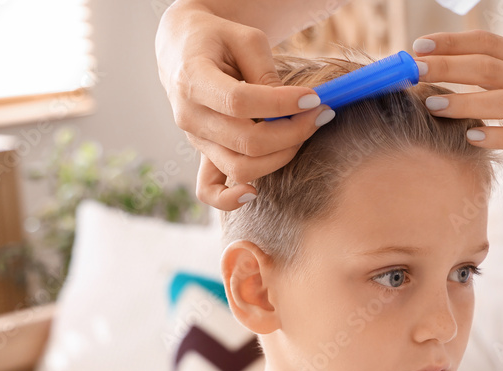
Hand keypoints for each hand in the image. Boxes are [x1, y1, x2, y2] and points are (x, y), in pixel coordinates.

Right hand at [156, 1, 333, 209]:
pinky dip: (229, 199)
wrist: (183, 48)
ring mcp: (195, 138)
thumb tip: (293, 107)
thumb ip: (266, 72)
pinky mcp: (203, 152)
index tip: (313, 98)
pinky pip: (209, 190)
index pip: (240, 103)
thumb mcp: (245, 39)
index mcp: (192, 79)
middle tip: (319, 114)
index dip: (281, 105)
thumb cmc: (218, 38)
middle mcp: (189, 115)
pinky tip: (253, 194)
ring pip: (240, 167)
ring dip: (281, 156)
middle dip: (292, 132)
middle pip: (247, 142)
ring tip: (303, 133)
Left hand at [412, 29, 502, 172]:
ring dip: (465, 101)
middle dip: (447, 66)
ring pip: (501, 99)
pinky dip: (496, 135)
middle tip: (414, 70)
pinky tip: (473, 137)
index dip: (452, 42)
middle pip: (486, 67)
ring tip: (434, 104)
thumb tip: (459, 64)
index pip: (487, 43)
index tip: (419, 46)